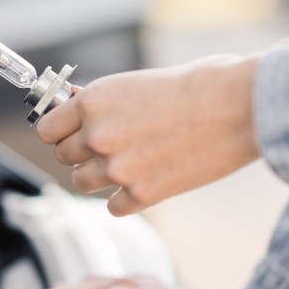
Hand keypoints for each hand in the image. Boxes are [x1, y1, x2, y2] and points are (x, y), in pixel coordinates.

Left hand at [37, 55, 260, 215]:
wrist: (240, 106)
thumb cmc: (198, 84)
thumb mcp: (137, 82)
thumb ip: (103, 101)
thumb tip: (76, 105)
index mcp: (93, 102)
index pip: (47, 129)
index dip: (61, 131)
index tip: (72, 132)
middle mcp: (98, 136)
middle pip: (64, 158)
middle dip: (83, 153)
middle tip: (110, 146)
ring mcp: (118, 168)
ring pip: (83, 183)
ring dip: (101, 176)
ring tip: (129, 162)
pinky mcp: (142, 194)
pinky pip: (113, 207)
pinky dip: (126, 199)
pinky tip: (146, 181)